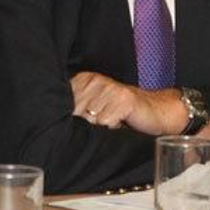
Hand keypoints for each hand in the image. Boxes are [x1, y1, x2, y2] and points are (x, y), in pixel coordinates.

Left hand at [70, 72, 186, 135]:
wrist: (154, 112)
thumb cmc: (120, 114)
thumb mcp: (92, 109)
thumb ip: (75, 111)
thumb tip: (55, 126)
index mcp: (83, 79)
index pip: (63, 105)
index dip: (70, 119)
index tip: (82, 120)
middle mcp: (94, 80)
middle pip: (75, 114)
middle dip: (86, 124)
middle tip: (102, 121)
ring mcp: (109, 88)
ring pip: (89, 121)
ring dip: (100, 128)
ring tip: (112, 121)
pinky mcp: (122, 99)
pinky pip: (105, 124)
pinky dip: (112, 129)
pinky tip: (121, 122)